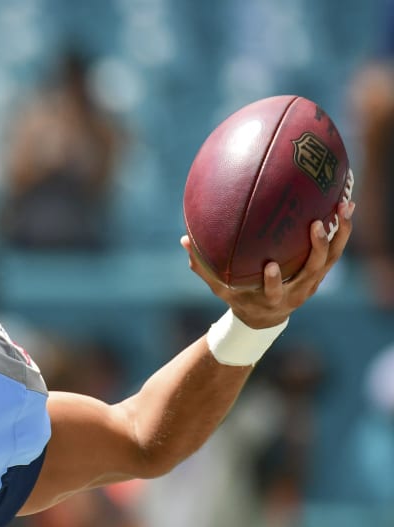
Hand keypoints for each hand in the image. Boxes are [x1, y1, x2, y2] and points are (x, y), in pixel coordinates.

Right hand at [181, 200, 353, 328]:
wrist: (266, 317)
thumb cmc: (241, 298)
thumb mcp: (221, 288)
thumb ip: (204, 267)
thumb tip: (184, 240)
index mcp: (272, 297)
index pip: (274, 292)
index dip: (274, 281)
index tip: (270, 266)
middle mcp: (298, 290)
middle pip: (313, 271)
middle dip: (316, 249)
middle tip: (315, 224)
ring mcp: (313, 280)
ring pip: (331, 257)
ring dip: (339, 233)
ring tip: (343, 206)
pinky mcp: (322, 271)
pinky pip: (335, 249)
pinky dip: (341, 229)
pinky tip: (344, 206)